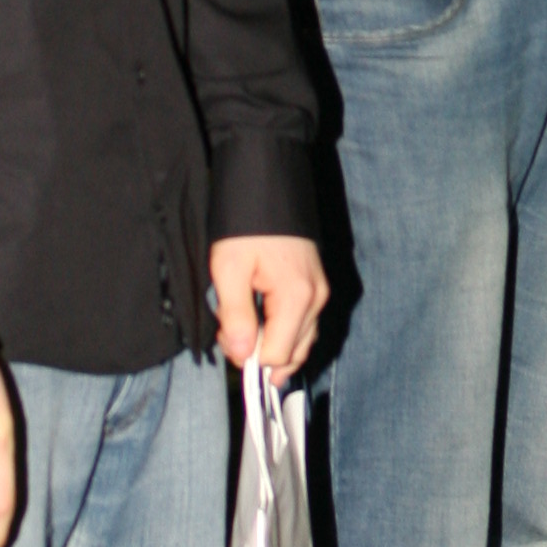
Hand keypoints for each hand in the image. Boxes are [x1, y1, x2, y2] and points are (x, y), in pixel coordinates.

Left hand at [210, 233, 329, 373]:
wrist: (267, 189)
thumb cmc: (246, 228)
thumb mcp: (229, 269)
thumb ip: (236, 316)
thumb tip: (242, 355)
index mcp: (297, 298)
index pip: (277, 356)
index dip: (248, 355)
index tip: (226, 334)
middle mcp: (316, 300)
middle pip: (293, 355)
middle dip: (261, 353)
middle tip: (232, 332)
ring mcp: (320, 293)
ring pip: (301, 343)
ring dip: (272, 344)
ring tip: (243, 326)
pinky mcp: (316, 286)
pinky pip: (303, 325)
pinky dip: (283, 332)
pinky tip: (261, 322)